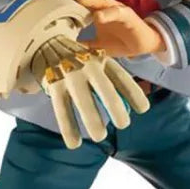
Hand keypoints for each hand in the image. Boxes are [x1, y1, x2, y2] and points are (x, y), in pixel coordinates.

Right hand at [31, 35, 149, 148]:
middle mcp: (88, 67)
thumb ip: (110, 80)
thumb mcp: (97, 61)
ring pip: (83, 101)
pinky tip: (74, 144)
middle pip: (105, 89)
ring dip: (92, 120)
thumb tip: (129, 108)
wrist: (46, 44)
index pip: (121, 77)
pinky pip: (61, 109)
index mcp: (102, 60)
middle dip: (115, 107)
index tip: (143, 109)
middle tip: (123, 124)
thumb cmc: (80, 60)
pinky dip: (68, 128)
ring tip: (100, 137)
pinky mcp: (54, 86)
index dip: (133, 92)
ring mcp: (70, 76)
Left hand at [57, 0, 165, 57]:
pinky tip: (99, 17)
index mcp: (98, 9)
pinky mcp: (129, 17)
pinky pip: (118, 13)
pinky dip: (108, 14)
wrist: (144, 44)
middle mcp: (107, 5)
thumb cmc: (121, 40)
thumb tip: (69, 46)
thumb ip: (84, 42)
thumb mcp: (97, 44)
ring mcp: (118, 9)